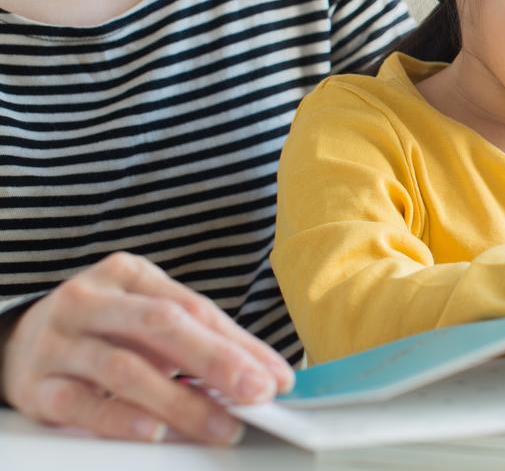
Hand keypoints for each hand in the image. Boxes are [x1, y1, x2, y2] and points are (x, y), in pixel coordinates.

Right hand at [0, 252, 294, 444]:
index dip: (240, 344)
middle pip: (162, 327)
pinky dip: (121, 420)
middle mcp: (90, 300)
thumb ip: (197, 338)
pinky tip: (155, 432)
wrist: (18, 342)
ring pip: (126, 369)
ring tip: (220, 425)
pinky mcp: (35, 385)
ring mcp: (59, 341)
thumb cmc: (103, 329)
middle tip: (257, 392)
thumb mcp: (145, 316)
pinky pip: (81, 404)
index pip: (195, 309)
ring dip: (181, 402)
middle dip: (218, 361)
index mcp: (128, 274)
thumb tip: (260, 372)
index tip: (275, 375)